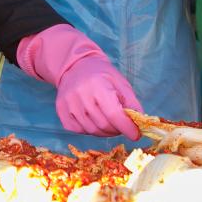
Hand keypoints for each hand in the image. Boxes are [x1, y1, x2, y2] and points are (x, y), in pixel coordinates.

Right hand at [17, 24, 142, 140]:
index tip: (136, 135)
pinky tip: (94, 120)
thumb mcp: (121, 83)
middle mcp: (80, 95)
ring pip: (91, 130)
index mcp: (98, 86)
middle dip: (117, 130)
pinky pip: (78, 130)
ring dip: (105, 132)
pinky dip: (90, 130)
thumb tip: (140, 124)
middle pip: (103, 125)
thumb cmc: (102, 74)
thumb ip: (132, 103)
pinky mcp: (61, 111)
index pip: (114, 114)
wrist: (75, 66)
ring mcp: (68, 104)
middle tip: (122, 126)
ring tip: (109, 123)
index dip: (127, 128)